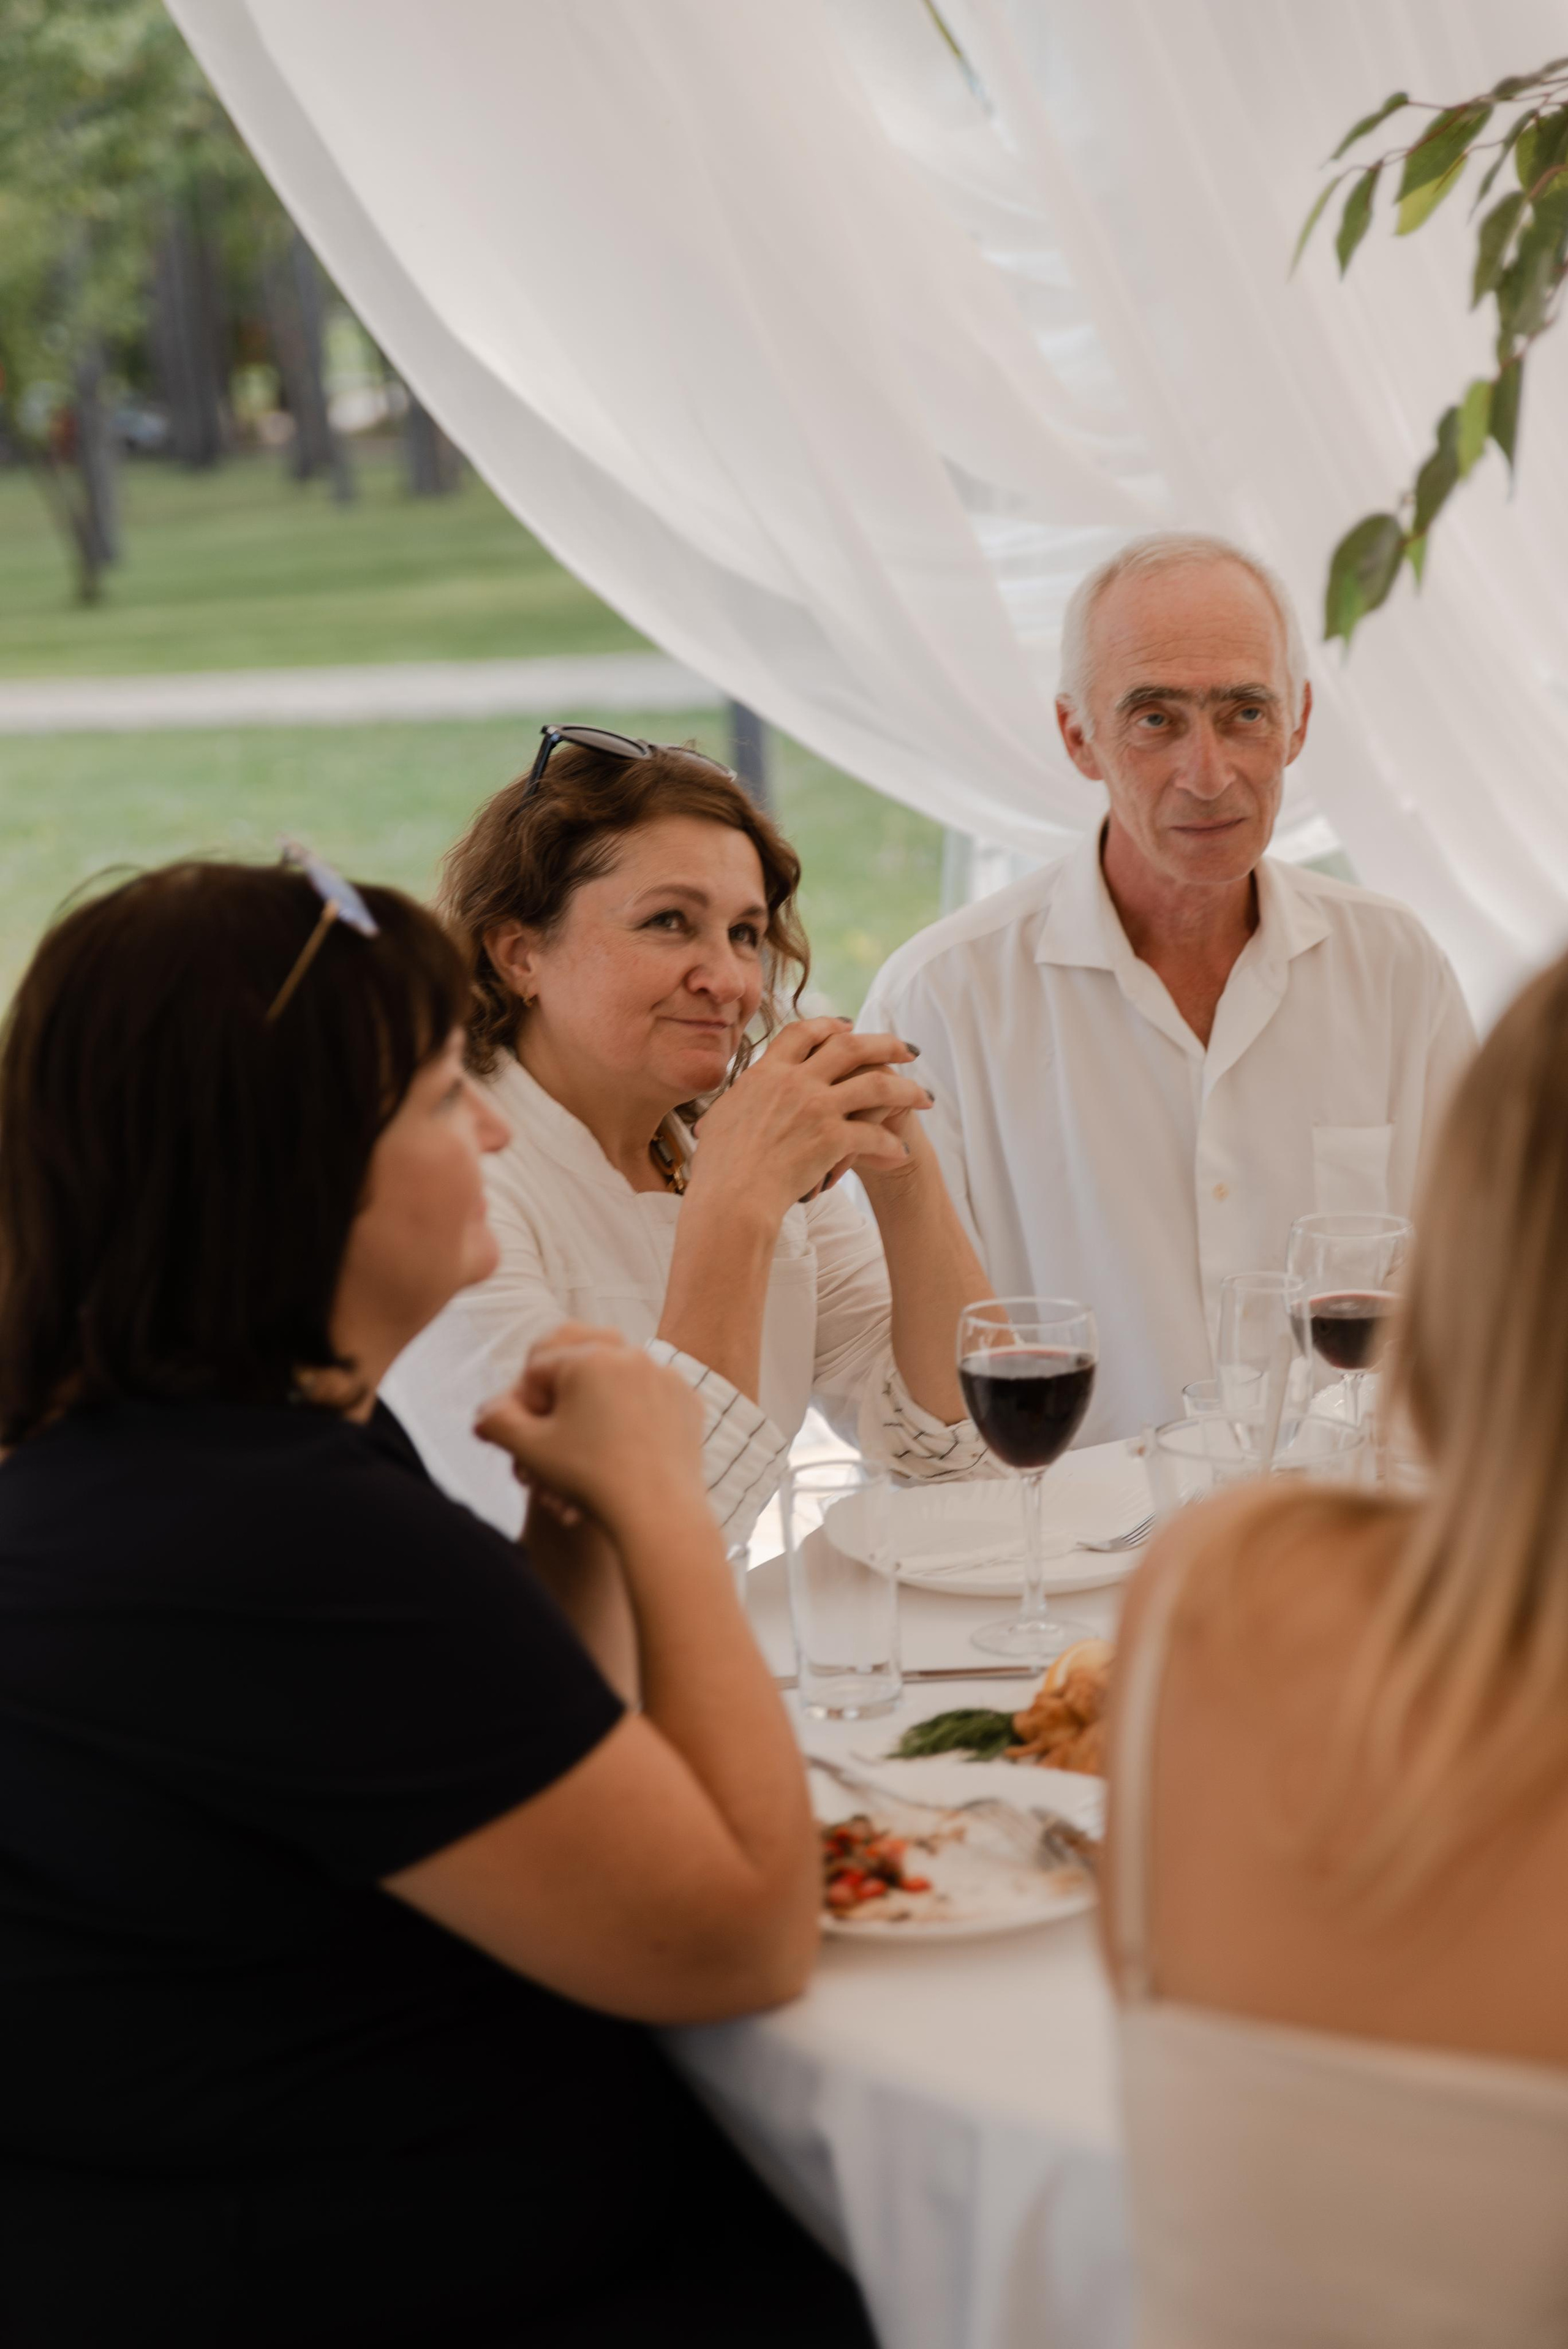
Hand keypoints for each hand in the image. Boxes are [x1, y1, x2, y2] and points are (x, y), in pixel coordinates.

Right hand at [475, 1322, 708, 1540]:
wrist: (659, 1514)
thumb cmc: (589, 1479)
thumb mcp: (529, 1450)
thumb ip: (497, 1423)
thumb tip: (483, 1413)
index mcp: (587, 1357)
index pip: (538, 1370)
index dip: (527, 1405)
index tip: (535, 1439)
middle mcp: (630, 1354)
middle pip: (578, 1371)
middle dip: (563, 1403)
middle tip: (561, 1440)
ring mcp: (665, 1376)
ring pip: (615, 1383)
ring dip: (598, 1407)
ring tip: (591, 1447)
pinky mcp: (688, 1400)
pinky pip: (649, 1399)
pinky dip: (635, 1417)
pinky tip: (626, 1449)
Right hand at [689, 1019, 932, 1224]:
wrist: (730, 1198)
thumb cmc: (718, 1169)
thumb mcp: (721, 1119)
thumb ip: (740, 1101)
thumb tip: (735, 1100)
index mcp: (766, 1072)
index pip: (803, 1032)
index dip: (829, 1025)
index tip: (848, 1026)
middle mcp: (794, 1082)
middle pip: (850, 1046)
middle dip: (885, 1043)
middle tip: (908, 1050)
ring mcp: (815, 1107)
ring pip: (876, 1083)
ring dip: (907, 1088)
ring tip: (926, 1097)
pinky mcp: (831, 1138)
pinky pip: (874, 1134)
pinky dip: (890, 1144)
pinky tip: (900, 1152)